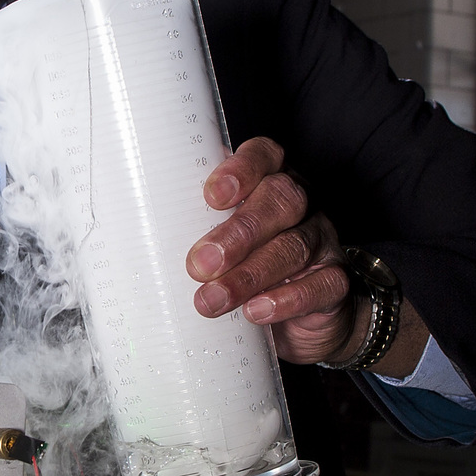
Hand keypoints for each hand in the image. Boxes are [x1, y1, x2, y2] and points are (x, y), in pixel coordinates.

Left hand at [185, 138, 356, 364]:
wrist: (306, 319)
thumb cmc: (249, 267)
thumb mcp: (221, 244)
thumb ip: (195, 229)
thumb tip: (141, 236)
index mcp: (269, 182)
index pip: (263, 157)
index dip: (240, 170)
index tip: (212, 196)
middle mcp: (300, 205)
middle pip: (280, 200)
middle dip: (238, 232)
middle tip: (201, 264)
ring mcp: (323, 241)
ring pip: (294, 246)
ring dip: (249, 274)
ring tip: (213, 299)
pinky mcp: (334, 282)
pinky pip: (321, 285)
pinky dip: (287, 299)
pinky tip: (259, 311)